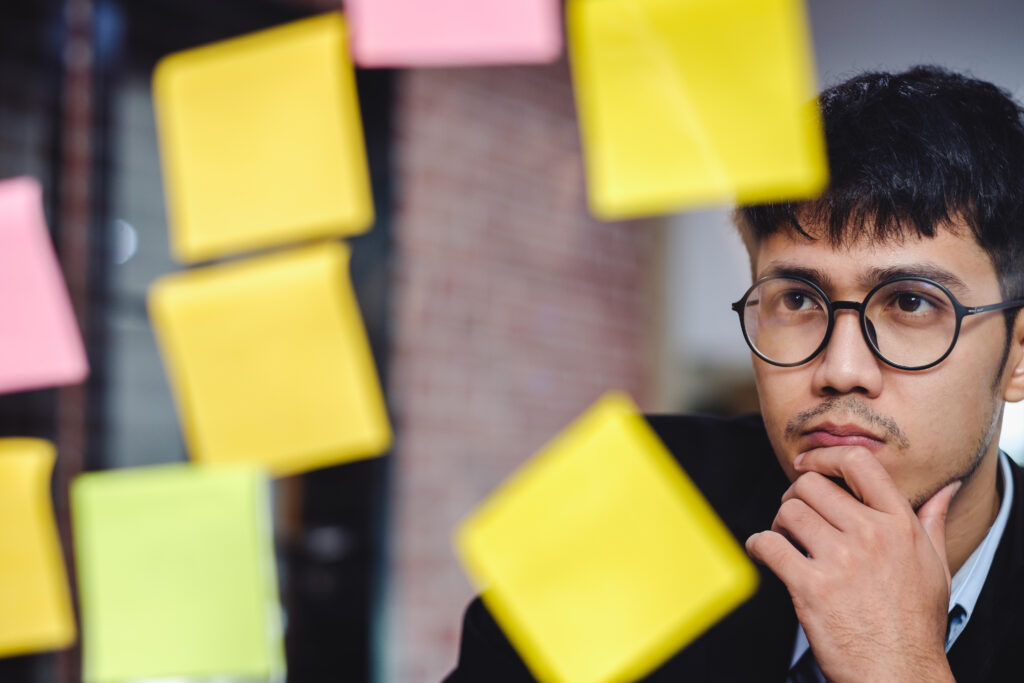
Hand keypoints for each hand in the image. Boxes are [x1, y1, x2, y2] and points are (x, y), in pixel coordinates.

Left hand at [745, 446, 959, 682]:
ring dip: (777, 523)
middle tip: (794, 515)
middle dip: (794, 496)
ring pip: (788, 512)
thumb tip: (944, 490)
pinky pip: (769, 545)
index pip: (859, 463)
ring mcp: (840, 560)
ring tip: (785, 541)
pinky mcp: (811, 586)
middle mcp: (870, 536)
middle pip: (811, 486)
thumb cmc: (915, 624)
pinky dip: (757, 546)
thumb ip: (932, 523)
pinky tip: (764, 554)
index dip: (824, 457)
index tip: (807, 464)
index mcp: (899, 525)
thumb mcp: (935, 567)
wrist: (899, 673)